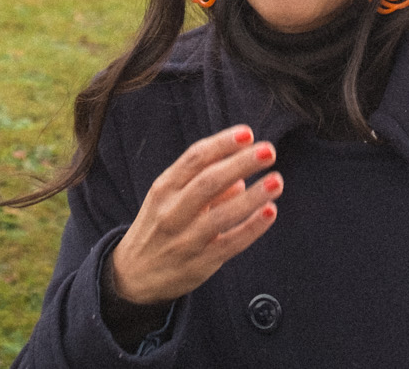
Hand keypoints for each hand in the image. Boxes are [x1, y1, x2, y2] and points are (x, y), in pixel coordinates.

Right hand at [108, 125, 280, 305]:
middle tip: (269, 151)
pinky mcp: (200, 264)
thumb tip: (241, 178)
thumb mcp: (168, 199)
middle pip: (209, 182)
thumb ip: (201, 183)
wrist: (132, 276)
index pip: (194, 158)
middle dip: (241, 163)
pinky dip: (252, 227)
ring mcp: (185, 239)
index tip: (247, 133)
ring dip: (253, 196)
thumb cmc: (157, 227)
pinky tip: (270, 212)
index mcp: (164, 188)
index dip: (222, 143)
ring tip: (276, 180)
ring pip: (222, 215)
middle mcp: (172, 212)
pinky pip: (230, 243)